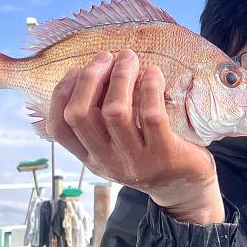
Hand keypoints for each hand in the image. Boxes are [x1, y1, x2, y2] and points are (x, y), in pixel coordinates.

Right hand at [47, 50, 224, 223]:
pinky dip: (150, 87)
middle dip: (90, 77)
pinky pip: (151, 115)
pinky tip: (153, 74)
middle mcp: (109, 163)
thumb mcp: (118, 147)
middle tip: (107, 56)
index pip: (59, 127)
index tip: (76, 70)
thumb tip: (83, 77)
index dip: (61, 93)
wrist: (187, 189)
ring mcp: (136, 162)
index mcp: (92, 158)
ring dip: (121, 77)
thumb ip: (100, 124)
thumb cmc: (151, 157)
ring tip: (130, 59)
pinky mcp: (165, 157)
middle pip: (81, 115)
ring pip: (115, 112)